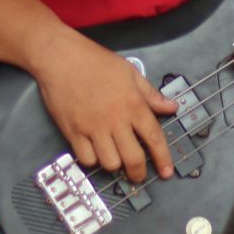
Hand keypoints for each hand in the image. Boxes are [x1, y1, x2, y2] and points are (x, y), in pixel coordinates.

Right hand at [34, 31, 178, 185]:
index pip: (154, 137)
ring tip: (115, 157)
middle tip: (138, 175)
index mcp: (133, 104)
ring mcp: (93, 128)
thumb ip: (150, 94)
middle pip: (133, 158)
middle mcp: (115, 120)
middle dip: (138, 172)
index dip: (162, 158)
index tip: (167, 172)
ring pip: (110, 163)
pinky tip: (95, 151)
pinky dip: (93, 160)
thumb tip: (172, 107)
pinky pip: (87, 159)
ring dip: (115, 164)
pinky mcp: (73, 132)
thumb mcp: (129, 72)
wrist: (61, 58)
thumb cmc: (96, 62)